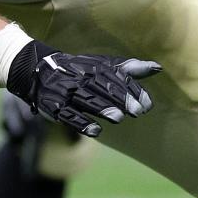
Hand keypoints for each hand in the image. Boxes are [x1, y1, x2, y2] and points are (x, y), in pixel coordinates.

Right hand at [6, 41, 160, 137]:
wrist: (39, 70)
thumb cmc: (79, 70)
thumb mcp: (102, 66)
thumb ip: (129, 69)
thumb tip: (158, 68)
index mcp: (95, 67)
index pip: (116, 78)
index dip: (132, 91)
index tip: (147, 105)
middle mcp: (81, 77)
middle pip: (102, 87)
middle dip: (120, 99)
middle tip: (137, 111)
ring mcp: (67, 91)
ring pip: (86, 99)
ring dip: (102, 108)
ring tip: (118, 118)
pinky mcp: (55, 106)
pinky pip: (68, 115)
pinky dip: (81, 123)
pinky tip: (96, 131)